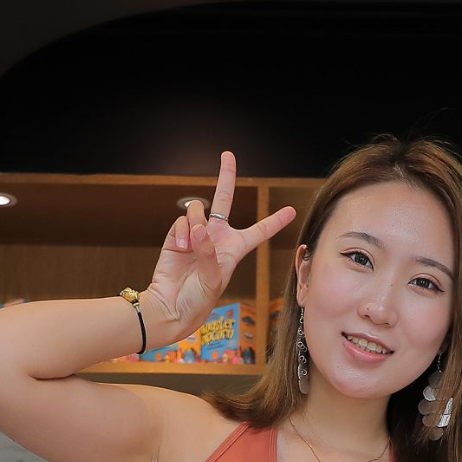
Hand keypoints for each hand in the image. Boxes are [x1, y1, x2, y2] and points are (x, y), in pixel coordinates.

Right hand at [141, 152, 295, 344]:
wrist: (170, 306)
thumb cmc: (198, 299)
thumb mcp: (214, 279)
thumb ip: (209, 252)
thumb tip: (198, 228)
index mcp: (234, 249)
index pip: (258, 231)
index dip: (275, 221)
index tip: (291, 211)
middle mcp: (216, 237)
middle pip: (223, 199)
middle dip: (226, 176)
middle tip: (228, 155)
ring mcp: (195, 234)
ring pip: (198, 209)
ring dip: (194, 223)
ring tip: (190, 246)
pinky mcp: (177, 235)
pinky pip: (182, 220)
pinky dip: (182, 232)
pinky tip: (181, 249)